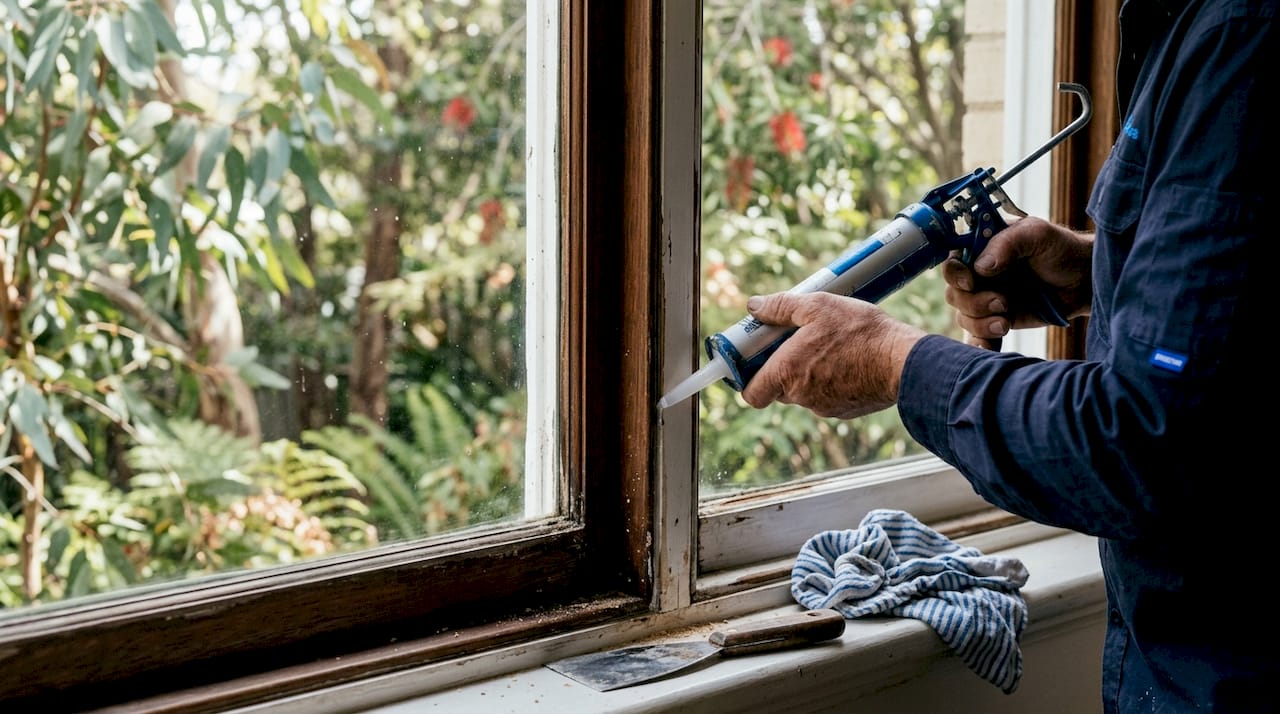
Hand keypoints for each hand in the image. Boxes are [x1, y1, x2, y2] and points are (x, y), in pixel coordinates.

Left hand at [740, 292, 924, 418]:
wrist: (904, 362)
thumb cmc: (860, 332)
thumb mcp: (818, 306)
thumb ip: (781, 307)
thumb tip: (753, 306)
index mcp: (787, 372)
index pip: (752, 394)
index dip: (748, 379)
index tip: (754, 361)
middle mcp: (802, 396)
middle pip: (778, 388)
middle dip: (782, 367)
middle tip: (795, 341)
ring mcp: (824, 407)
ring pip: (804, 391)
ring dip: (809, 372)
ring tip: (828, 345)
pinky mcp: (845, 411)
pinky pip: (828, 396)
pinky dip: (832, 380)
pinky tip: (848, 359)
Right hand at [941, 216, 1093, 349]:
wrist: (1085, 280)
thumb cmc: (1061, 249)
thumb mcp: (1036, 234)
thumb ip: (1007, 244)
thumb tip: (980, 267)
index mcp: (981, 250)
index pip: (953, 263)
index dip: (955, 274)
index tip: (970, 282)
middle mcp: (979, 276)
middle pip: (954, 294)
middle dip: (973, 303)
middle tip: (1003, 303)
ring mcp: (988, 300)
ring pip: (964, 318)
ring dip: (981, 323)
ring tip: (1006, 322)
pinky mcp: (999, 321)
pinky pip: (979, 336)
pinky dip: (981, 343)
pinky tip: (988, 349)